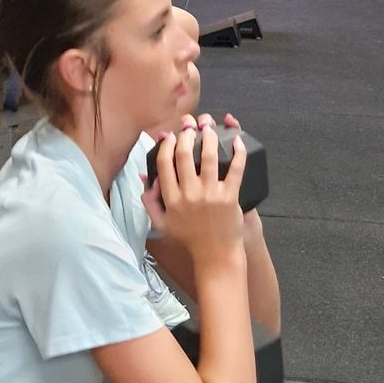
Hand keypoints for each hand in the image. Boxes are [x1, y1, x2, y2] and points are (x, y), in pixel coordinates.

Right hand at [142, 117, 245, 267]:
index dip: (167, 145)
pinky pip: (236, 169)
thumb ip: (149, 201)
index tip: (170, 136)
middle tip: (190, 125)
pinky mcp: (230, 197)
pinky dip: (238, 152)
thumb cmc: (189, 240)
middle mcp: (189, 195)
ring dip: (209, 137)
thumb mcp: (161, 224)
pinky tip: (237, 140)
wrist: (215, 257)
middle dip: (186, 135)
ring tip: (209, 126)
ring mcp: (211, 195)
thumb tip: (145, 178)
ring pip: (209, 157)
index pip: (164, 164)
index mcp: (171, 199)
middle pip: (185, 156)